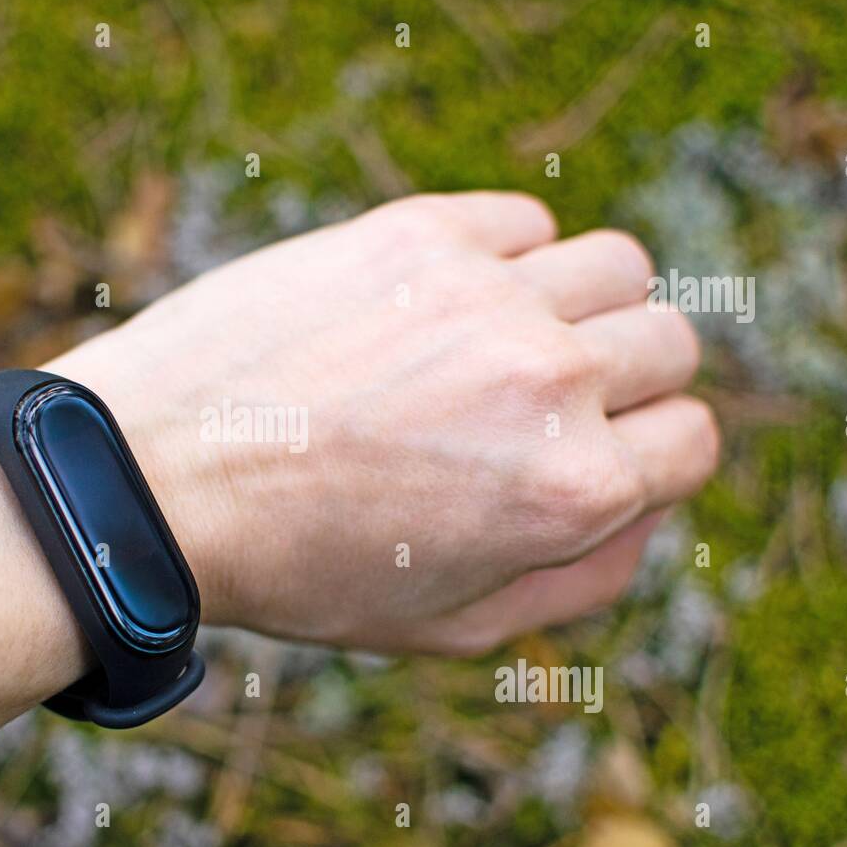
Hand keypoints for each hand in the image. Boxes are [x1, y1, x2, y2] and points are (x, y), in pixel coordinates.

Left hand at [49, 191, 717, 655]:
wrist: (154, 478)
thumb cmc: (298, 568)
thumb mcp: (451, 628)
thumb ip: (581, 579)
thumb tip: (648, 507)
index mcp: (570, 490)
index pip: (693, 439)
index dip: (651, 454)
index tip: (595, 452)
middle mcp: (547, 381)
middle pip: (668, 342)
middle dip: (628, 379)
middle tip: (544, 402)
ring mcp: (484, 294)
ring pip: (617, 266)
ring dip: (584, 305)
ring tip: (507, 339)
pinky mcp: (415, 233)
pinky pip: (526, 218)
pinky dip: (512, 254)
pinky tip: (450, 297)